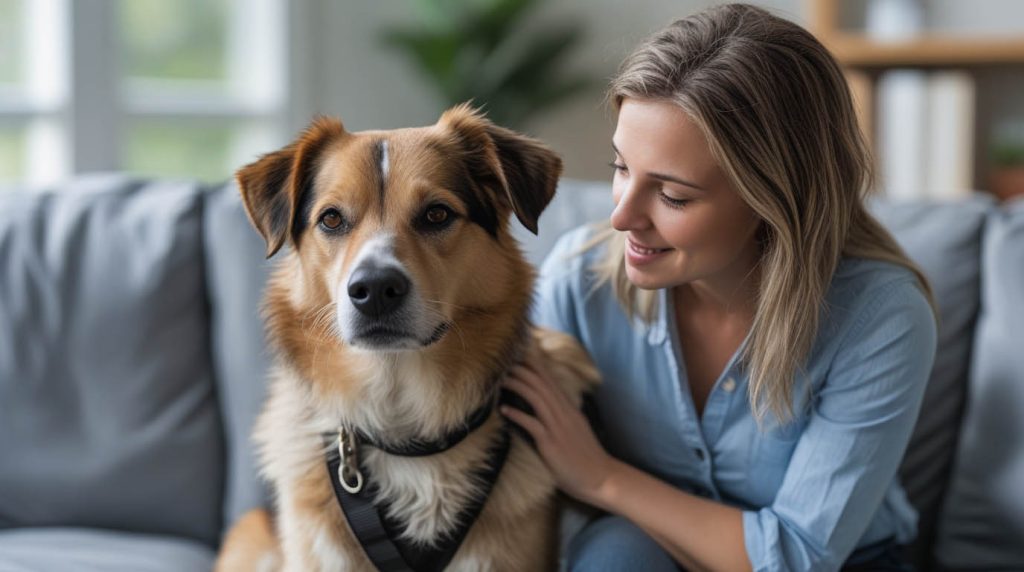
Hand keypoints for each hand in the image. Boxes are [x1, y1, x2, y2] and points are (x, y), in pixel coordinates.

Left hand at [500, 350, 618, 505]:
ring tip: (502, 379)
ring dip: (518, 385)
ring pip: (537, 398)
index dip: (536, 367)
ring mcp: (558, 428)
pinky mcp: (551, 444)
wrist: (602, 478)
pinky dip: (517, 414)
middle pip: (542, 384)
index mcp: (570, 410)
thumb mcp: (577, 430)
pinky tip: (504, 409)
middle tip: (506, 362)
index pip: (552, 382)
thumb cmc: (587, 458)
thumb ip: (564, 417)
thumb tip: (549, 408)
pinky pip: (532, 424)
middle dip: (524, 370)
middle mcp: (565, 414)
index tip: (521, 356)